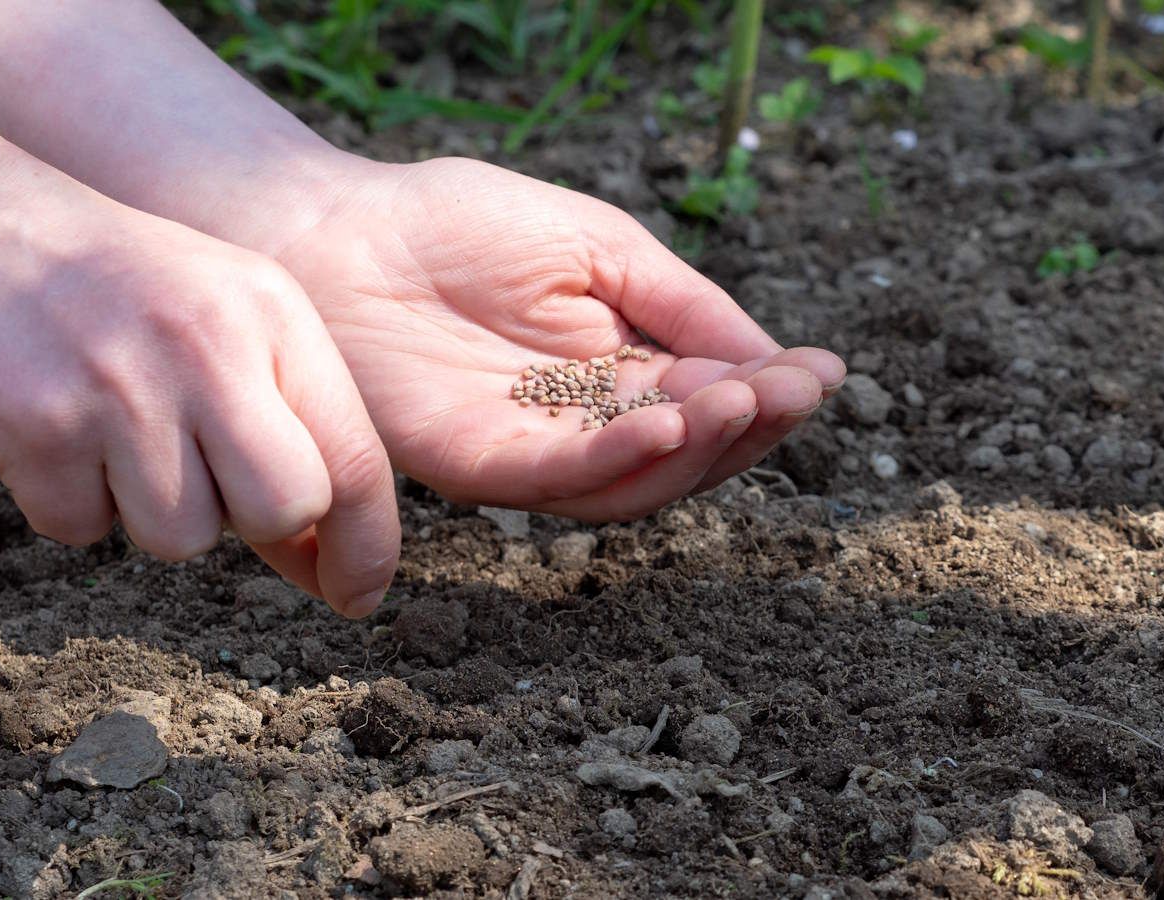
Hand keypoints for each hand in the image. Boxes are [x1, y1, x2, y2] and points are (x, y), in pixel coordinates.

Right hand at [0, 176, 399, 615]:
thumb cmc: (113, 285)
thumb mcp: (226, 315)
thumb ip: (287, 416)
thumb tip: (334, 559)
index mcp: (272, 316)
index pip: (357, 460)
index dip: (368, 547)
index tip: (359, 596)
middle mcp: (209, 350)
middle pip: (285, 508)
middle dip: (255, 524)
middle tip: (205, 479)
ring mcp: (123, 390)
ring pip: (180, 537)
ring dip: (146, 510)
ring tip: (112, 428)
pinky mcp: (38, 427)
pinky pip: (81, 530)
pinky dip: (66, 500)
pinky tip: (53, 427)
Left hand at [277, 157, 844, 519]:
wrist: (340, 229)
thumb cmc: (459, 223)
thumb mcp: (599, 245)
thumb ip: (681, 304)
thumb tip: (778, 359)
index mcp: (619, 371)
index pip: (711, 399)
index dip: (769, 392)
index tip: (823, 372)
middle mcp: (584, 425)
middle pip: (687, 453)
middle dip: (749, 426)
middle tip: (792, 392)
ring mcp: (533, 452)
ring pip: (637, 482)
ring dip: (700, 449)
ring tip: (743, 402)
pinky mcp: (479, 467)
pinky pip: (563, 479)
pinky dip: (622, 459)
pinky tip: (670, 420)